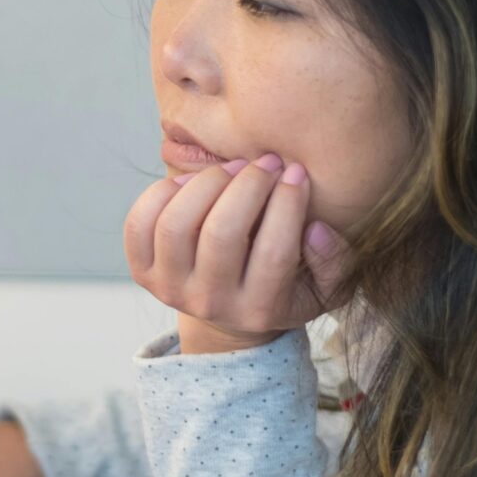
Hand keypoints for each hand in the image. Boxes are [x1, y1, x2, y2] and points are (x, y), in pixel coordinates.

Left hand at [124, 154, 352, 354]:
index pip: (275, 252)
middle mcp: (210, 304)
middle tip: (267, 162)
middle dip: (249, 184)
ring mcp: (171, 288)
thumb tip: (315, 229)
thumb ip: (335, 262)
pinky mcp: (143, 272)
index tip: (298, 172)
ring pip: (177, 224)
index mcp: (259, 310)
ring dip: (207, 182)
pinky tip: (193, 183)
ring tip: (232, 168)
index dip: (289, 203)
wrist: (229, 314)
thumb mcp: (323, 287)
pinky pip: (140, 223)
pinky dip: (163, 192)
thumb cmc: (284, 288)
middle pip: (221, 233)